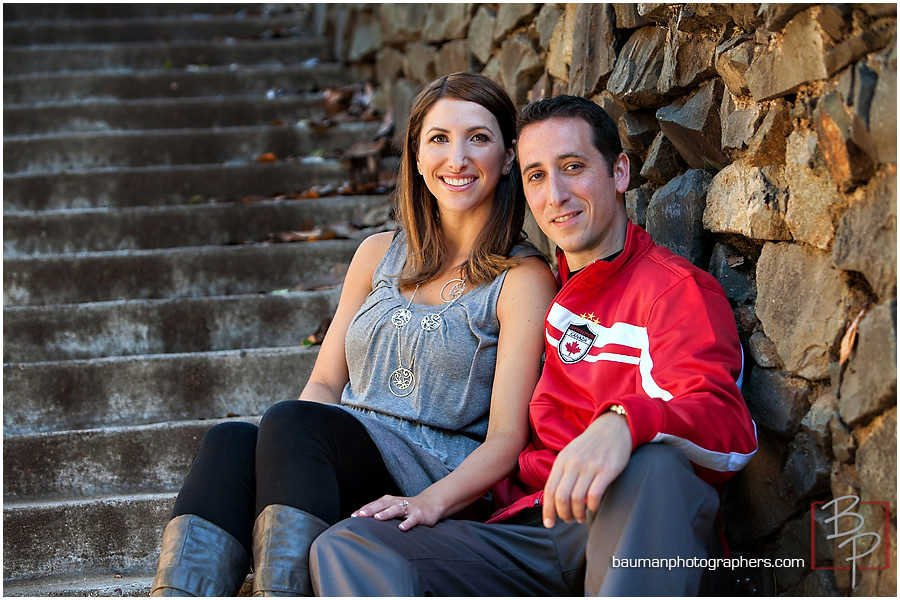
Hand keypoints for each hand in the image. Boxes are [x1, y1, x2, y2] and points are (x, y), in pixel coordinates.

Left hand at [352, 494, 442, 530]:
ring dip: (386, 513)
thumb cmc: (407, 507)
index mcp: (390, 501)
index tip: (353, 516)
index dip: (364, 509)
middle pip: (382, 505)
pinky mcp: (419, 515)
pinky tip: (401, 528)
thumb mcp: (393, 507)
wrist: (430, 503)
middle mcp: (398, 502)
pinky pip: (412, 520)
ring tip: (377, 518)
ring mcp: (409, 508)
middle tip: (360, 515)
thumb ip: (380, 512)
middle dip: (371, 509)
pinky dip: (407, 523)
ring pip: (396, 509)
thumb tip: (362, 521)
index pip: (374, 504)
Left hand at [542, 412, 631, 527]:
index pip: (549, 490)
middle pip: (561, 497)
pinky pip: (595, 494)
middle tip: (568, 520)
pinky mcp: (607, 470)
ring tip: (580, 517)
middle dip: (562, 514)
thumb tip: (553, 499)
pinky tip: (593, 507)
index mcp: (562, 461)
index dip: (547, 510)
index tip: (549, 524)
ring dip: (577, 513)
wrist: (612, 427)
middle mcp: (574, 463)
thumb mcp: (570, 454)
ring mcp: (590, 466)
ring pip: (577, 498)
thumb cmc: (590, 445)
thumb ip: (562, 473)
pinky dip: (593, 506)